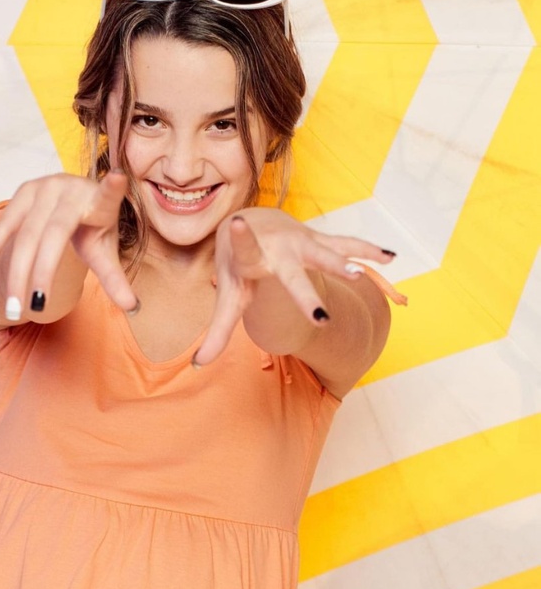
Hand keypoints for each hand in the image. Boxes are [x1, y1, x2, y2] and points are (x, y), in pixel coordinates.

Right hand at [0, 171, 137, 315]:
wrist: (73, 197)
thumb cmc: (92, 227)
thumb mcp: (105, 250)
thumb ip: (114, 279)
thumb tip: (134, 309)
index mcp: (98, 200)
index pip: (108, 195)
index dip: (113, 188)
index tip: (119, 178)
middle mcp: (70, 190)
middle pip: (52, 235)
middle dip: (40, 273)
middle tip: (34, 308)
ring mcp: (43, 188)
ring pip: (24, 234)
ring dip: (15, 272)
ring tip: (13, 308)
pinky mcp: (22, 192)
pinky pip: (3, 226)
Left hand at [194, 207, 394, 364]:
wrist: (253, 221)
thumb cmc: (239, 267)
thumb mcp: (229, 296)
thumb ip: (218, 332)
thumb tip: (196, 367)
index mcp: (253, 260)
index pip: (244, 252)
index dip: (241, 240)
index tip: (236, 223)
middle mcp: (280, 249)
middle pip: (297, 269)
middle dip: (313, 282)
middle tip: (331, 292)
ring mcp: (305, 243)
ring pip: (330, 252)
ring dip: (348, 260)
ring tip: (369, 270)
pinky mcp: (322, 242)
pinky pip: (349, 248)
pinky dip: (370, 255)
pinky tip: (392, 262)